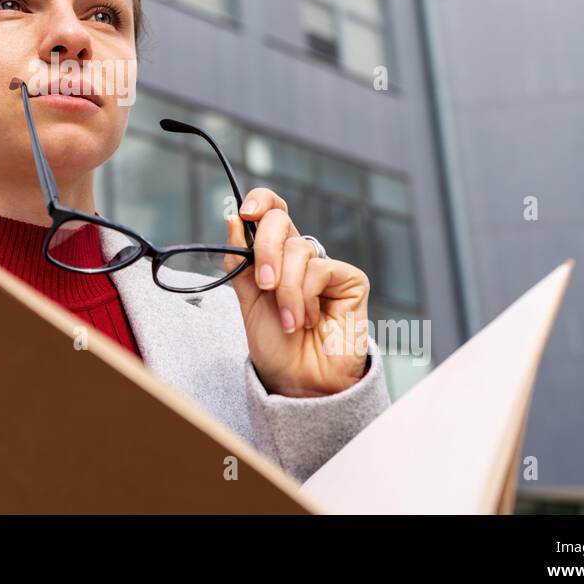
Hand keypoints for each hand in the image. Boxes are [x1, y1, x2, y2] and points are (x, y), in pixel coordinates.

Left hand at [223, 187, 370, 396]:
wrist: (299, 381)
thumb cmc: (275, 346)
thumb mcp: (248, 301)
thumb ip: (240, 262)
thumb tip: (234, 218)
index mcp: (275, 256)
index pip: (271, 212)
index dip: (260, 202)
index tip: (246, 212)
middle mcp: (300, 257)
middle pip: (279, 221)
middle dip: (265, 250)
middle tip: (263, 284)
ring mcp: (325, 267)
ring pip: (297, 250)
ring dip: (285, 289)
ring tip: (289, 320)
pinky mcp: (350, 279)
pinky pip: (318, 269)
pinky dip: (305, 296)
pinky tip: (309, 319)